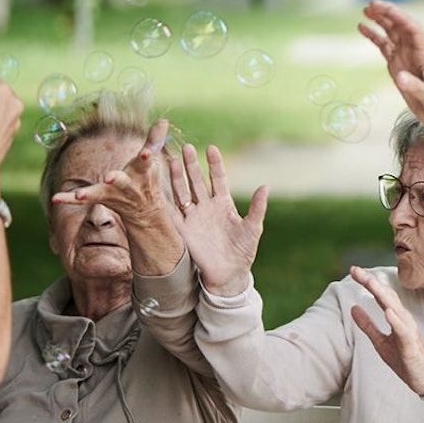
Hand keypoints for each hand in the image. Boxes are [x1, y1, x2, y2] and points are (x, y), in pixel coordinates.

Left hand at [50, 120, 175, 228]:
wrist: (146, 211)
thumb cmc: (148, 179)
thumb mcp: (153, 160)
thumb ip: (155, 139)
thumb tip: (164, 120)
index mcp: (142, 172)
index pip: (146, 163)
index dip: (147, 158)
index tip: (147, 153)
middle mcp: (127, 185)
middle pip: (122, 181)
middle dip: (117, 179)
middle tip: (110, 177)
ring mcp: (113, 193)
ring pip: (100, 193)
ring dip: (90, 193)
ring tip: (79, 194)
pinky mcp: (100, 198)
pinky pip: (81, 199)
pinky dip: (68, 198)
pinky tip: (55, 198)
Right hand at [169, 143, 266, 295]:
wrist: (229, 274)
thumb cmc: (243, 251)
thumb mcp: (253, 228)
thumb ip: (258, 207)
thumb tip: (265, 186)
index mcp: (224, 204)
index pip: (218, 178)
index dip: (214, 164)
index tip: (211, 148)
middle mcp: (206, 207)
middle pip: (196, 181)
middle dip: (191, 165)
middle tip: (186, 147)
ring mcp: (193, 218)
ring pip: (182, 193)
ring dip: (177, 177)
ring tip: (170, 160)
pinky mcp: (183, 231)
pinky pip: (171, 214)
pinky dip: (164, 201)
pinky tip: (157, 188)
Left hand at [349, 265, 423, 395]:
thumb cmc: (404, 358)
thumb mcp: (380, 341)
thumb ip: (367, 325)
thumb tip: (353, 308)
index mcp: (396, 316)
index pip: (381, 294)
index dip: (368, 281)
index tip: (353, 269)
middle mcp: (403, 319)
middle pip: (387, 296)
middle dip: (372, 282)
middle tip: (356, 270)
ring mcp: (408, 331)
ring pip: (395, 309)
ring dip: (383, 295)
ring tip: (370, 283)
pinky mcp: (411, 345)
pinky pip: (403, 331)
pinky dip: (396, 321)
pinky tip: (388, 312)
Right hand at [358, 0, 423, 142]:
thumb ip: (416, 87)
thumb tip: (400, 77)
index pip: (411, 28)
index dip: (398, 16)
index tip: (383, 8)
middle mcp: (414, 49)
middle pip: (400, 25)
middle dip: (386, 13)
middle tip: (370, 4)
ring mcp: (404, 55)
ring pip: (391, 31)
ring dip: (379, 20)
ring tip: (365, 10)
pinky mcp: (396, 62)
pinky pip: (383, 44)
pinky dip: (373, 35)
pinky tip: (362, 27)